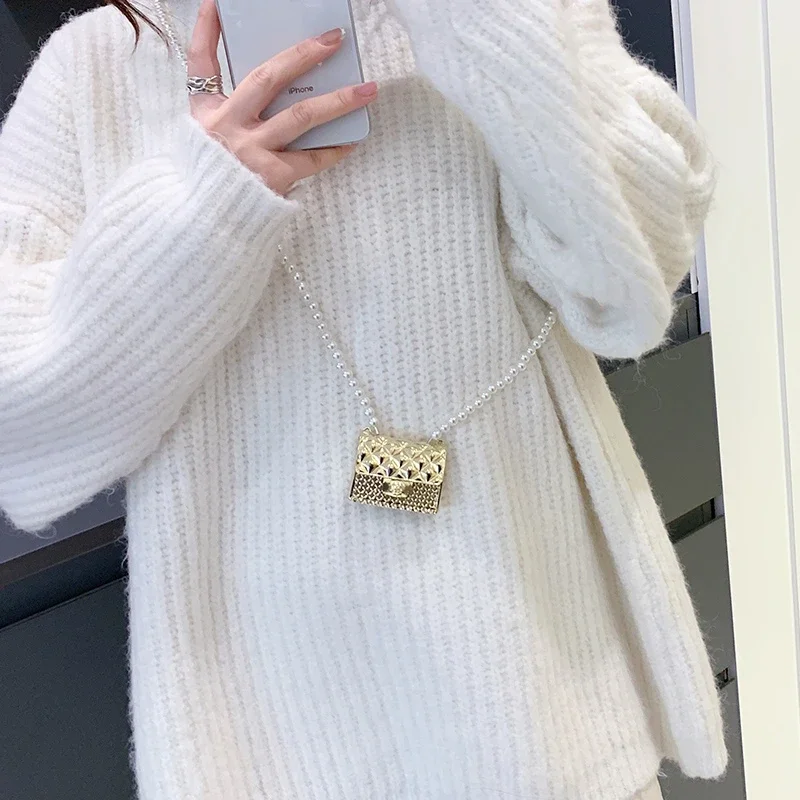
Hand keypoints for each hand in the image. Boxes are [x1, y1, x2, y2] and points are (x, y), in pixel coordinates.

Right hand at [187, 0, 376, 195]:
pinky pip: (311, 160)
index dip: (207, 30)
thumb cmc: (215, 173)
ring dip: (338, 100)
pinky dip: (333, 150)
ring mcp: (251, 152)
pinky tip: (352, 140)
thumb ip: (226, 103)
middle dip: (302, 54)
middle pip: (267, 78)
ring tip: (368, 90)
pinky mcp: (272, 177)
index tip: (217, 4)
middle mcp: (226, 126)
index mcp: (206, 111)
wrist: (211, 221)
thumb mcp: (205, 134)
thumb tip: (268, 80)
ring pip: (300, 117)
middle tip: (335, 39)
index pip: (201, 61)